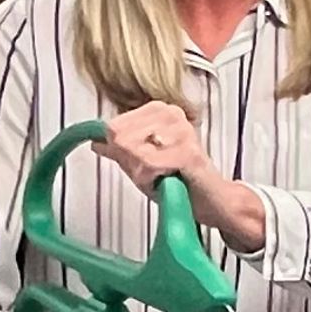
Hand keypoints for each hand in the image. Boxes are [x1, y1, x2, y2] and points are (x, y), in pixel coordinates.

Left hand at [97, 102, 265, 250]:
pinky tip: (169, 181)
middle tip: (155, 172)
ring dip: (143, 173)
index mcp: (159, 110)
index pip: (113, 125)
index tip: (141, 161)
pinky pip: (148, 165)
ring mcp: (180, 130)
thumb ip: (120, 150)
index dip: (120, 151)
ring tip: (164, 176)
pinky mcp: (186, 151)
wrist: (214, 201)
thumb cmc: (183, 181)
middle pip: (120, 137)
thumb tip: (96, 140)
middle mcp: (171, 114)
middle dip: (132, 162)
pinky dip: (152, 180)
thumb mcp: (143, 163)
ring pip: (132, 151)